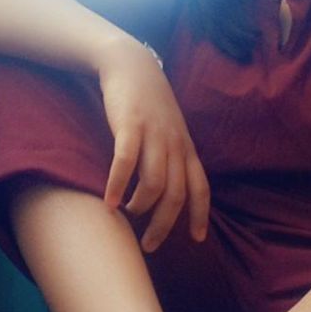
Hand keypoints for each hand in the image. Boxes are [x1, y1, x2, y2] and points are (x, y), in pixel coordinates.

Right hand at [95, 37, 209, 252]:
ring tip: (128, 216)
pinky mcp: (130, 126)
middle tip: (150, 245)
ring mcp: (154, 136)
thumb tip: (169, 191)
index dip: (201, 215)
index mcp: (186, 149)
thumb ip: (172, 158)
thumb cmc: (149, 104)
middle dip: (165, 225)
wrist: (132, 66)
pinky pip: (126, 162)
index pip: (201, 188)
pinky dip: (118, 185)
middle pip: (176, 195)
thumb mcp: (170, 132)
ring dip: (141, 206)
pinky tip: (109, 203)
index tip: (197, 239)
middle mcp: (175, 145)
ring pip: (154, 183)